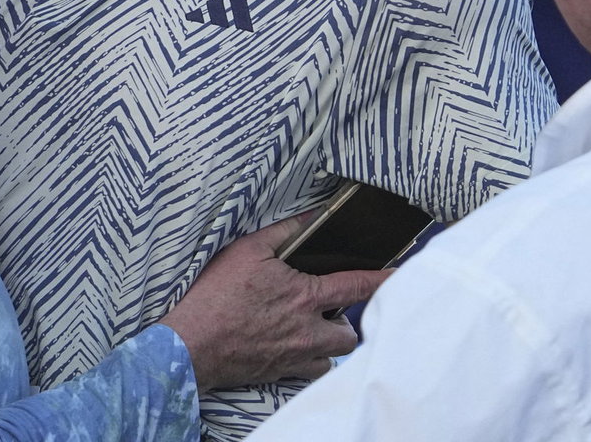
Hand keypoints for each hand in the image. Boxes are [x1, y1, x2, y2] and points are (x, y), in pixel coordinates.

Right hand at [158, 213, 390, 390]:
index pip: (356, 286)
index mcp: (303, 295)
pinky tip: (292, 349)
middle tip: (329, 309)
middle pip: (349, 333)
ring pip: (332, 357)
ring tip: (312, 329)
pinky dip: (308, 363)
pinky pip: (308, 374)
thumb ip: (283, 232)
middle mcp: (306, 330)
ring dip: (329, 344)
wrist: (190, 345)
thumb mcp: (247, 250)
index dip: (382, 280)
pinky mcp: (279, 372)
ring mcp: (294, 356)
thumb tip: (312, 216)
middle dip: (346, 321)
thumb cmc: (215, 295)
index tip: (401, 275)